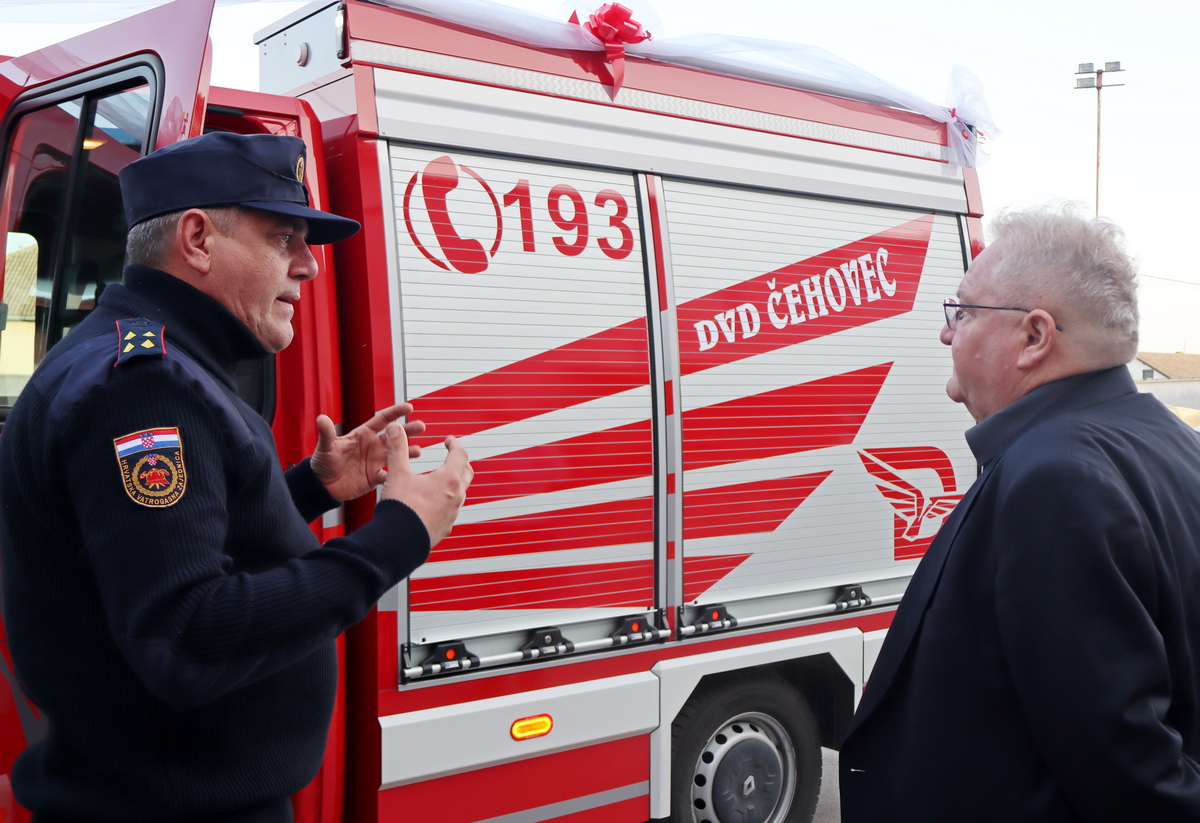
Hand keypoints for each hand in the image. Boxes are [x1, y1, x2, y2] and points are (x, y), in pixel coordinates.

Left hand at [311, 403, 426, 502]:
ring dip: (407, 452)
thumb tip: (321, 418)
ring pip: (396, 454)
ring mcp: (375, 461)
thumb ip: (326, 433)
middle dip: (408, 430)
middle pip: (394, 436)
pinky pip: (389, 474)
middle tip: (421, 426)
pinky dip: (397, 474)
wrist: (322, 486)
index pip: (382, 420)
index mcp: (363, 434)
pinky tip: (405, 473)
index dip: (395, 413)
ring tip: (418, 450)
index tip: (409, 407)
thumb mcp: (326, 446)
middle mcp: (372, 446)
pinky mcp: (375, 477)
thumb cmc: (323, 463)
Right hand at [380, 423, 471, 545]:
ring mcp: (452, 514)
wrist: (398, 543)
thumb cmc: (400, 509)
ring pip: (460, 493)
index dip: (454, 444)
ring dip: (452, 482)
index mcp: (448, 480)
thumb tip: (395, 429)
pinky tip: (432, 503)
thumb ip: (397, 449)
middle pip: (466, 473)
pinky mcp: (445, 527)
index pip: (460, 454)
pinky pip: (450, 510)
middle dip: (459, 461)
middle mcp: (455, 497)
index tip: (449, 440)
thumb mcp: (397, 474)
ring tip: (438, 478)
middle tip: (450, 455)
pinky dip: (445, 501)